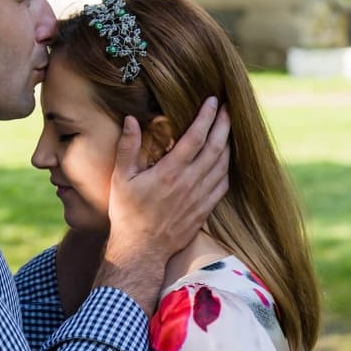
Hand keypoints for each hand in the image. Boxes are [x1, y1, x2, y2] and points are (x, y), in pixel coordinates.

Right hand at [94, 97, 230, 313]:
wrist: (141, 250)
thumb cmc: (127, 213)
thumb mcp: (121, 178)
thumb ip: (127, 147)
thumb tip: (130, 119)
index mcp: (170, 172)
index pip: (195, 137)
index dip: (207, 116)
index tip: (213, 100)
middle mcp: (189, 183)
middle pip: (216, 148)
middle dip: (224, 125)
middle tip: (229, 108)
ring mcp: (200, 198)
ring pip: (223, 165)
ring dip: (229, 144)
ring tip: (230, 129)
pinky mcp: (204, 210)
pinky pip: (223, 185)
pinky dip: (227, 168)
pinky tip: (226, 160)